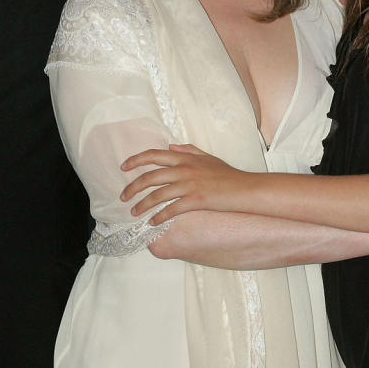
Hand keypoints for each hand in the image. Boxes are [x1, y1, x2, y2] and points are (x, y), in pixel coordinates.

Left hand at [120, 144, 249, 223]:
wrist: (245, 189)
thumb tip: (171, 145)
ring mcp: (189, 185)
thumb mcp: (208, 157)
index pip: (154, 155)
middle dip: (132, 187)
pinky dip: (159, 216)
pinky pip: (171, 209)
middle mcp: (184, 169)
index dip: (136, 160)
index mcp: (185, 158)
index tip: (123, 167)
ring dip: (142, 205)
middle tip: (123, 197)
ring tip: (134, 213)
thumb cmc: (228, 175)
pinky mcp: (196, 200)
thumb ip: (188, 150)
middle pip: (150, 176)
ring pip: (157, 194)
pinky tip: (152, 222)